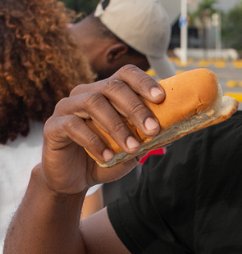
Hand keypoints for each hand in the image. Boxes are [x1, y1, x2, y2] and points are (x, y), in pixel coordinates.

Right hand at [40, 65, 164, 195]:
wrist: (75, 178)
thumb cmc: (107, 157)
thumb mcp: (133, 148)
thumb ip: (147, 137)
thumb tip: (175, 128)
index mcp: (107, 93)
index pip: (126, 75)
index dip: (143, 82)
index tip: (160, 98)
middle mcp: (87, 93)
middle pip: (112, 86)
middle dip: (135, 108)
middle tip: (153, 129)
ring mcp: (68, 107)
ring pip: (94, 103)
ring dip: (117, 126)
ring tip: (132, 148)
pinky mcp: (54, 126)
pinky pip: (74, 126)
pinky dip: (94, 142)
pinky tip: (108, 157)